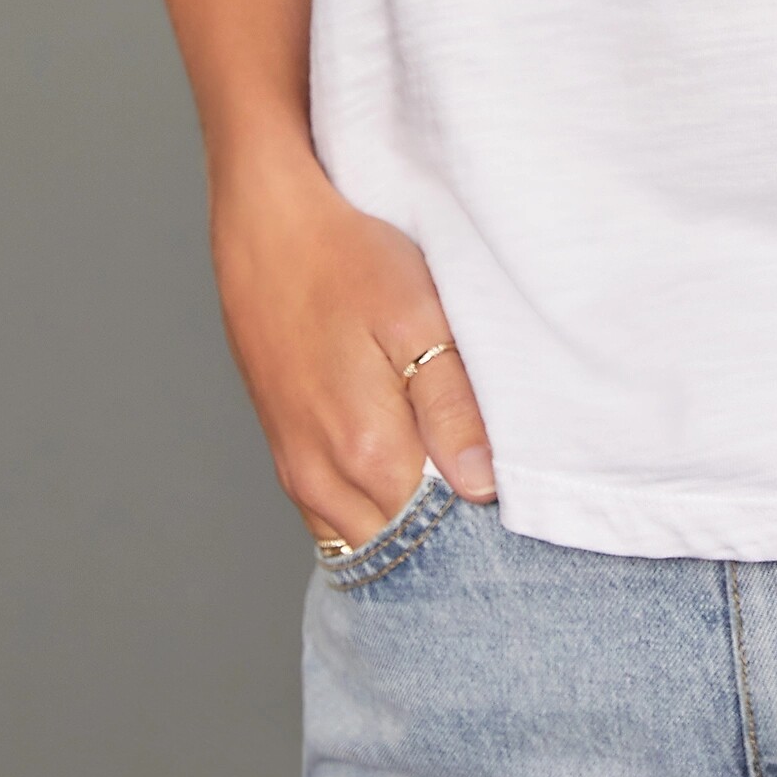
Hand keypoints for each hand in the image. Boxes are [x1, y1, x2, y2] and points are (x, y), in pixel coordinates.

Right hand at [210, 143, 495, 547]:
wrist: (265, 233)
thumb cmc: (347, 263)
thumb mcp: (419, 319)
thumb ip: (452, 407)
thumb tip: (480, 487)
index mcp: (369, 453)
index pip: (440, 531)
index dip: (480, 518)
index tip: (511, 492)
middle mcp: (326, 481)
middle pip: (402, 543)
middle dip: (445, 529)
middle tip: (486, 480)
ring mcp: (298, 474)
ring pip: (365, 536)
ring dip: (407, 521)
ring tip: (446, 471)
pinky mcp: (286, 456)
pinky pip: (333, 516)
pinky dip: (370, 509)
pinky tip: (400, 470)